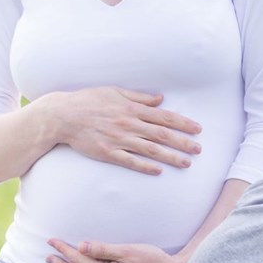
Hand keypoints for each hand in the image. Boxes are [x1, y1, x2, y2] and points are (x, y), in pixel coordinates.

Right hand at [36, 87, 201, 174]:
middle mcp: (128, 124)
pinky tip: (159, 171)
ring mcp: (118, 139)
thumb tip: (160, 99)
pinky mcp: (108, 152)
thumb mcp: (114, 92)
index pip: (163, 116)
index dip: (182, 123)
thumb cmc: (88, 100)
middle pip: (161, 134)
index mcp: (131, 108)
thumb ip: (138, 97)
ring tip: (186, 163)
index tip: (197, 129)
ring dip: (170, 157)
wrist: (62, 115)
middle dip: (183, 142)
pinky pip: (130, 161)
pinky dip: (145, 166)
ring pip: (150, 150)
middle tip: (199, 149)